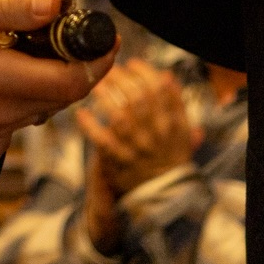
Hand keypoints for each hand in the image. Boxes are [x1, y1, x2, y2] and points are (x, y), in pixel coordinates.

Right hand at [0, 0, 114, 156]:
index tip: (110, 37)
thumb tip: (56, 3)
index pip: (71, 81)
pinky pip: (18, 125)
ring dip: (61, 84)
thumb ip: (11, 8)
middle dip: (85, 69)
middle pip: (63, 99)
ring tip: (61, 50)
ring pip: (43, 110)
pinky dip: (36, 106)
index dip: (98, 61)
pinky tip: (35, 85)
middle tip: (90, 37)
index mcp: (0, 80)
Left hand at [76, 59, 198, 250]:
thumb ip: (176, 106)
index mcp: (174, 126)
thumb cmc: (169, 161)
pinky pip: (102, 141)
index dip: (146, 73)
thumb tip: (167, 76)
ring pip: (120, 116)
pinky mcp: (118, 163)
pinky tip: (82, 113)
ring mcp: (137, 150)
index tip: (133, 64)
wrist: (160, 200)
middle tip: (110, 70)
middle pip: (140, 99)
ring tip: (97, 85)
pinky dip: (90, 125)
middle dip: (123, 79)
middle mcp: (157, 136)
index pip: (162, 91)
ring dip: (106, 97)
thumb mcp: (182, 135)